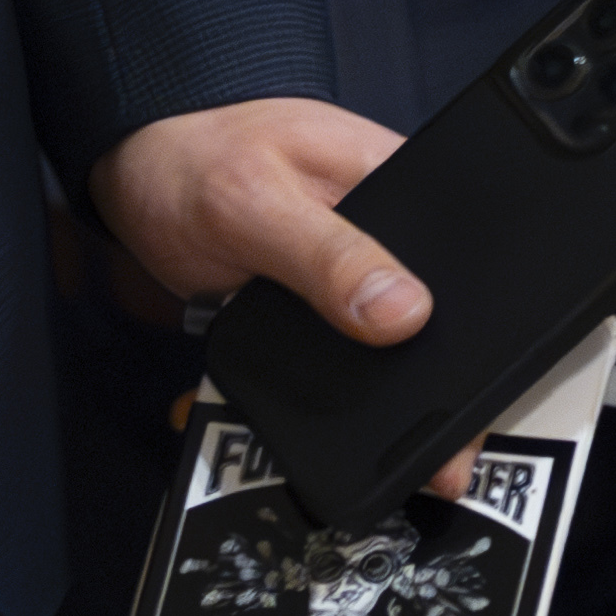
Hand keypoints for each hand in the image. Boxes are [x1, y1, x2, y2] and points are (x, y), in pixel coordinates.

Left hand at [99, 97, 493, 498]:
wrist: (138, 165)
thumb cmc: (196, 159)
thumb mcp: (256, 202)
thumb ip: (327, 254)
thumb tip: (405, 310)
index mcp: (404, 189)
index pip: (463, 266)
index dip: (477, 333)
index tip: (470, 400)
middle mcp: (392, 235)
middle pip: (437, 317)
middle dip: (435, 383)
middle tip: (439, 457)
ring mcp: (357, 272)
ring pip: (392, 346)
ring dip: (386, 394)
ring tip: (393, 454)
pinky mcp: (322, 302)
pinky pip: (345, 355)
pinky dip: (337, 389)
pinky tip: (337, 423)